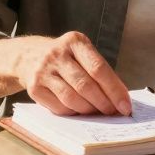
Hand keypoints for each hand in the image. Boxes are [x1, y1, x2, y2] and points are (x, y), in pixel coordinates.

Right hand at [15, 31, 131, 116]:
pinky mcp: (34, 87)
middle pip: (85, 85)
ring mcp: (43, 71)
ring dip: (88, 110)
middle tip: (113, 113)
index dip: (114, 90)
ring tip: (97, 113)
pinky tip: (79, 111)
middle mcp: (57, 54)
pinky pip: (59, 107)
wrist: (29, 56)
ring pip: (71, 98)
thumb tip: (120, 100)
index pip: (98, 68)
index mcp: (75, 41)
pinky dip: (73, 112)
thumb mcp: (82, 53)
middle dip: (103, 103)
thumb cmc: (66, 58)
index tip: (125, 106)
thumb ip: (100, 71)